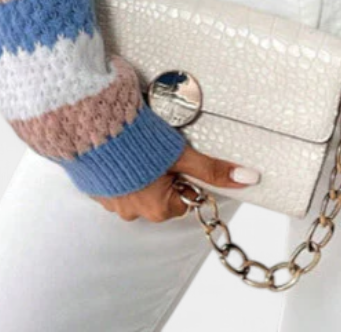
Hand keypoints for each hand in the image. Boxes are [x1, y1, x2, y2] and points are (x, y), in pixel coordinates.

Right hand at [91, 144, 259, 222]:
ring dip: (140, 170)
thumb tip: (248, 179)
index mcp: (158, 209)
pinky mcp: (96, 188)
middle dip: (162, 172)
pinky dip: (121, 169)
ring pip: (137, 188)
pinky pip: (116, 182)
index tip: (177, 156)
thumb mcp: (182, 154)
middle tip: (157, 149)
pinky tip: (121, 150)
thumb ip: (213, 169)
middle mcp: (133, 212)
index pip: (184, 197)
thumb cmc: (137, 141)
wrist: (92, 127)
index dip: (184, 174)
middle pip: (161, 194)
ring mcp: (112, 202)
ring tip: (138, 146)